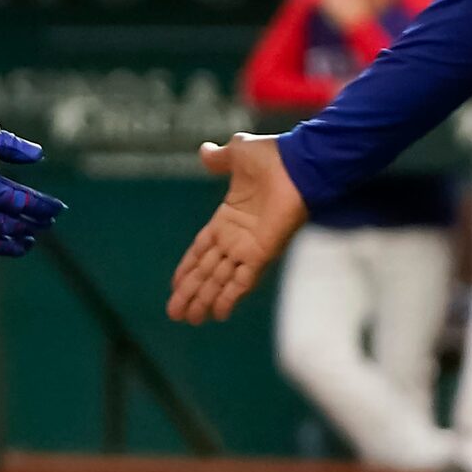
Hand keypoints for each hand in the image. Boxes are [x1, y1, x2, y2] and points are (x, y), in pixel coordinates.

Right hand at [167, 134, 306, 324]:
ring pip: (220, 280)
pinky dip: (230, 297)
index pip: (202, 249)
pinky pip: (242, 280)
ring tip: (189, 319)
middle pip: (207, 271)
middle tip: (175, 313)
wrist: (297, 164)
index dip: (188, 267)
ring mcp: (249, 248)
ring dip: (205, 299)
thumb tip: (205, 151)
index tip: (175, 284)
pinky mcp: (262, 253)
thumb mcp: (238, 152)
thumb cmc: (272, 157)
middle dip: (191, 292)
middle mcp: (236, 238)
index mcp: (227, 218)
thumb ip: (219, 158)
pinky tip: (217, 314)